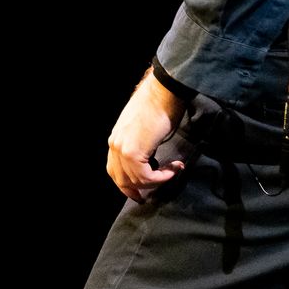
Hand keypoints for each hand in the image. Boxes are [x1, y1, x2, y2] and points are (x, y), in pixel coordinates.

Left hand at [106, 67, 189, 202]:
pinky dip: (161, 177)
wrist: (163, 91)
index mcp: (116, 138)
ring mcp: (122, 149)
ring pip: (136, 180)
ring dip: (157, 181)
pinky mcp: (133, 153)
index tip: (138, 193)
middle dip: (136, 190)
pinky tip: (173, 169)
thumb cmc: (160, 104)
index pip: (115, 170)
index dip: (125, 184)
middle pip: (120, 179)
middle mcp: (115, 144)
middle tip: (148, 197)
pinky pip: (146, 176)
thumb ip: (141, 142)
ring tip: (173, 170)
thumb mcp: (144, 126)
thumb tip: (150, 158)